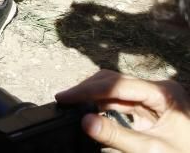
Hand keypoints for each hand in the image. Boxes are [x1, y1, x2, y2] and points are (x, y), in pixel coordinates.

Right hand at [55, 69, 189, 152]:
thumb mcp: (151, 150)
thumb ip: (116, 136)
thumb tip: (84, 122)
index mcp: (164, 92)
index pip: (118, 84)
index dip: (88, 90)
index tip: (65, 98)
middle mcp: (159, 89)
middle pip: (114, 80)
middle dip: (88, 90)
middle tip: (64, 100)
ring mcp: (154, 97)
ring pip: (115, 88)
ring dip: (93, 96)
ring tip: (72, 104)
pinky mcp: (150, 108)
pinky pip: (121, 101)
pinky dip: (103, 105)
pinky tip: (89, 110)